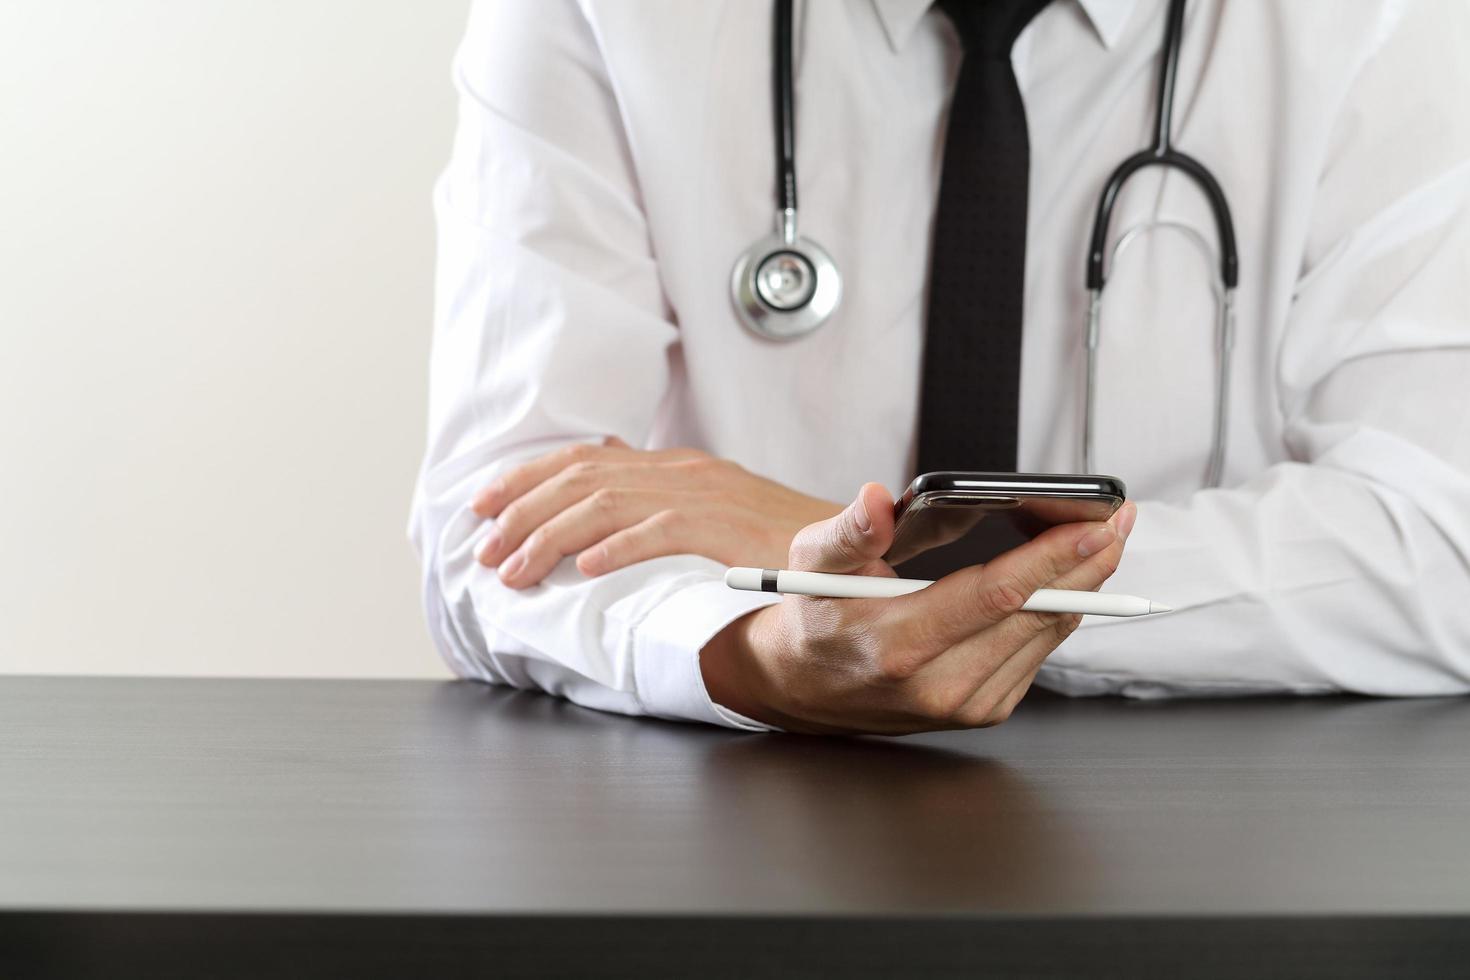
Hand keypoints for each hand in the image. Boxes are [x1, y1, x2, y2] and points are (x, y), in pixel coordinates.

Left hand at [472, 438, 843, 587]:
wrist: (851, 546)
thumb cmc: (780, 540)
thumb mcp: (713, 509)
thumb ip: (660, 501)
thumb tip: (603, 491)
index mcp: (676, 465)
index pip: (585, 457)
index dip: (526, 478)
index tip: (482, 505)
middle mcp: (683, 470)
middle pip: (581, 475)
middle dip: (521, 510)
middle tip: (483, 549)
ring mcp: (704, 494)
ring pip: (604, 503)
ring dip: (549, 537)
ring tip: (514, 571)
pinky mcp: (726, 525)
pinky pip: (658, 531)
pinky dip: (614, 549)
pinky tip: (581, 573)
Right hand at [700, 483, 1136, 734]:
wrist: (805, 688)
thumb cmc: (815, 616)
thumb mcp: (812, 563)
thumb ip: (849, 530)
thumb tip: (880, 500)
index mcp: (899, 645)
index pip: (996, 596)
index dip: (1055, 558)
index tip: (1098, 526)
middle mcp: (939, 685)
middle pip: (1037, 615)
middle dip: (1087, 563)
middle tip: (1118, 517)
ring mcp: (966, 705)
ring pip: (1046, 634)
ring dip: (1080, 584)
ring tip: (1097, 538)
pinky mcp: (984, 710)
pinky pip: (1037, 652)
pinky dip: (1055, 611)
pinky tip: (1060, 579)